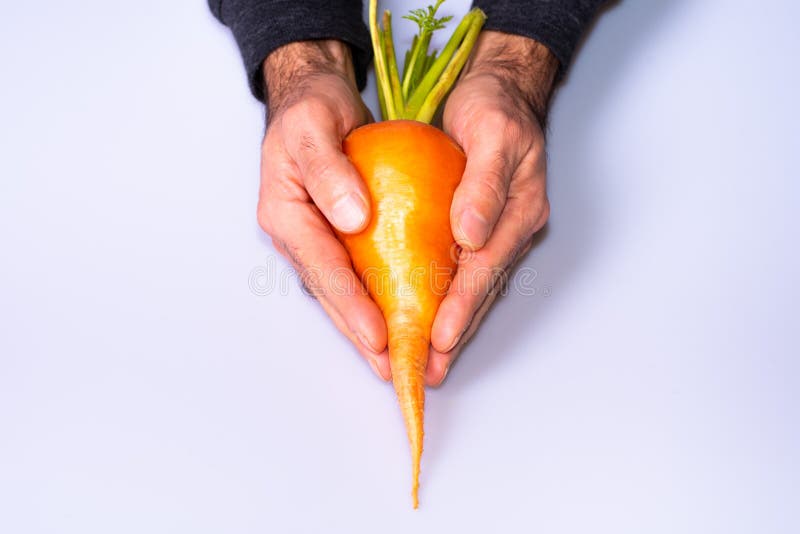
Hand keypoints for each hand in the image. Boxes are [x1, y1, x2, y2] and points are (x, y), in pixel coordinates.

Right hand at [257, 40, 390, 380]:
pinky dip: (375, 296)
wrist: (313, 99)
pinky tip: (399, 315)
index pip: (321, 265)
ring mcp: (314, 239)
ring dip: (366, 324)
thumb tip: (353, 219)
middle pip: (330, 291)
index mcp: (284, 213)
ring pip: (342, 290)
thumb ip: (328, 171)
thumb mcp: (314, 128)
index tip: (377, 333)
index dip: (350, 302)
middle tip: (390, 366)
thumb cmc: (310, 110)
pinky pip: (355, 272)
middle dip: (359, 331)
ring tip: (394, 359)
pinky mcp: (335, 236)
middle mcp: (296, 234)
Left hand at [426, 31, 558, 385]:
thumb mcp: (492, 135)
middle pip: (483, 289)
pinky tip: (430, 318)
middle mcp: (513, 228)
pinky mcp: (482, 229)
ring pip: (476, 287)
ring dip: (454, 325)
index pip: (487, 266)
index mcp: (520, 209)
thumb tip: (473, 235)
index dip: (463, 303)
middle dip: (458, 331)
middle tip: (431, 369)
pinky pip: (465, 271)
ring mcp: (500, 232)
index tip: (441, 336)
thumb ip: (484, 185)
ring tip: (431, 361)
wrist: (499, 92)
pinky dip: (448, 298)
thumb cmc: (495, 108)